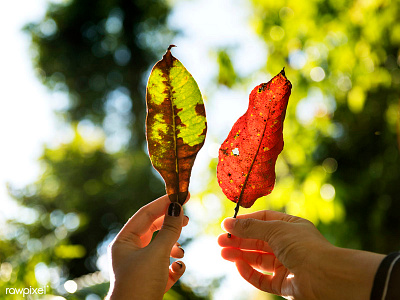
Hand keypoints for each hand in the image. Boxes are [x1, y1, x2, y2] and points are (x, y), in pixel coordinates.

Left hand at [107, 195, 188, 299]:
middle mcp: (131, 252)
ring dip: (174, 246)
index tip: (181, 194)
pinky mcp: (151, 280)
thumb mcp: (157, 253)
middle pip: (154, 229)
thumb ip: (169, 230)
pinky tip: (177, 268)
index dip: (164, 203)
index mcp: (125, 241)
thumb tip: (177, 207)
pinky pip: (165, 266)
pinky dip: (174, 265)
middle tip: (187, 218)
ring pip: (161, 247)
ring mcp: (141, 266)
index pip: (146, 214)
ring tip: (180, 249)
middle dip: (171, 224)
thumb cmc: (140, 284)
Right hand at [218, 210, 383, 299]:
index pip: (263, 220)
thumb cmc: (303, 246)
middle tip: (220, 241)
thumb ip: (251, 227)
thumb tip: (228, 223)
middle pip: (258, 241)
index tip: (227, 225)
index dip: (245, 222)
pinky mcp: (284, 284)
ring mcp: (286, 264)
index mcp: (290, 227)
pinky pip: (262, 278)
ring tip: (223, 253)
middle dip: (239, 240)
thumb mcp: (275, 229)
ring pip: (258, 259)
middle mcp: (288, 244)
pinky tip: (238, 265)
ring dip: (240, 255)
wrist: (325, 276)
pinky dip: (249, 272)